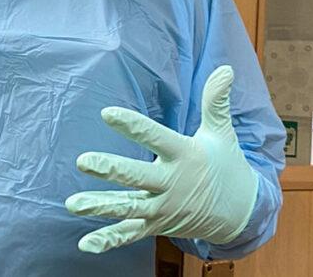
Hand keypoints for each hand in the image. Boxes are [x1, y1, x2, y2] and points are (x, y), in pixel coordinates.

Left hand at [66, 66, 257, 252]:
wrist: (240, 214)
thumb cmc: (224, 165)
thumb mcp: (221, 132)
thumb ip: (216, 102)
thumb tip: (225, 69)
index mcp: (184, 155)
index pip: (155, 137)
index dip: (132, 126)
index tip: (107, 113)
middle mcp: (171, 183)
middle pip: (137, 177)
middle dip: (110, 169)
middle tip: (83, 161)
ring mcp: (162, 208)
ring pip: (128, 208)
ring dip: (100, 207)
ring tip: (73, 204)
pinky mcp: (156, 225)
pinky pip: (130, 234)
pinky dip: (109, 240)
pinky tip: (85, 243)